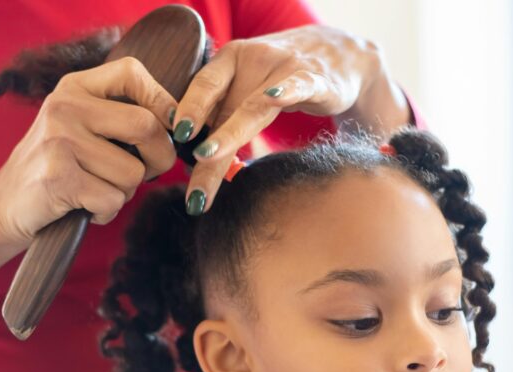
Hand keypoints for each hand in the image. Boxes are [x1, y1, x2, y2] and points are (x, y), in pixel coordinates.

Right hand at [0, 57, 178, 247]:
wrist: (4, 205)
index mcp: (75, 87)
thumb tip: (180, 125)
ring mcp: (60, 140)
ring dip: (125, 192)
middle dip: (159, 159)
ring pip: (133, 172)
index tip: (172, 127)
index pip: (133, 72)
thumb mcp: (80, 127)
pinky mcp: (59, 177)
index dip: (164, 100)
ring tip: (97, 190)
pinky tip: (84, 207)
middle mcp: (65, 106)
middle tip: (144, 173)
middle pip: (146, 126)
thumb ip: (119, 117)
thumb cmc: (58, 169)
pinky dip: (106, 212)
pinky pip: (113, 199)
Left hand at [170, 25, 389, 214]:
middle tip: (188, 176)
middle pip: (224, 106)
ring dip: (230, 133)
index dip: (187, 110)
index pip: (202, 87)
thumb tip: (191, 159)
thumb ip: (223, 116)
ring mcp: (284, 68)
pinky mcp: (316, 79)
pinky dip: (287, 91)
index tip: (171, 138)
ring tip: (206, 156)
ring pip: (255, 106)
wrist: (340, 55)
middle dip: (204, 143)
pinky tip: (275, 98)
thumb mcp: (248, 91)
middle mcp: (253, 60)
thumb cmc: (283, 79)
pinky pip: (299, 86)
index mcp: (230, 61)